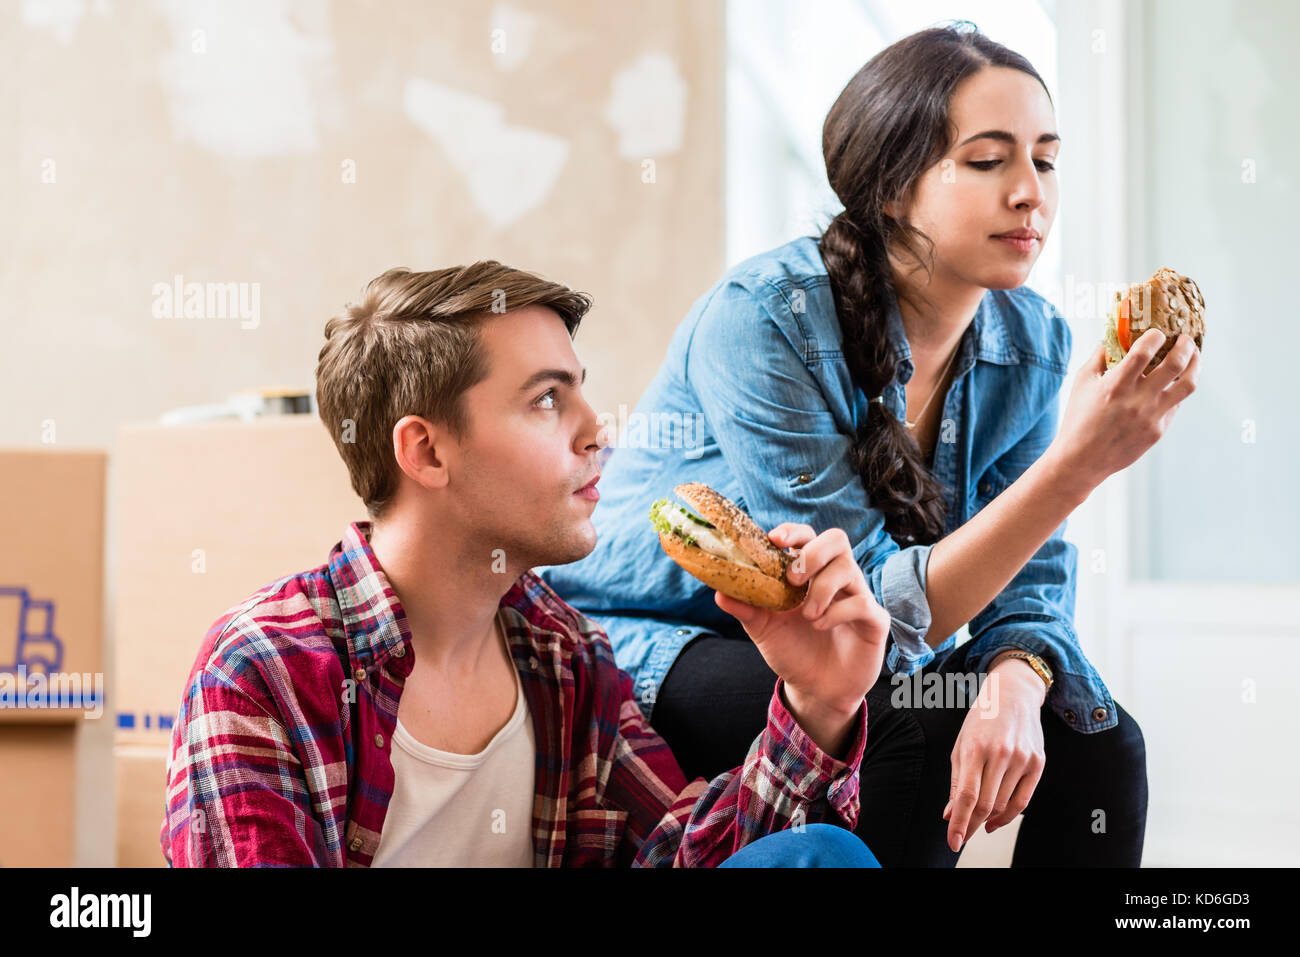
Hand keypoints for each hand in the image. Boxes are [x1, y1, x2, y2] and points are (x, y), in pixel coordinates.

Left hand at [713, 523, 890, 719]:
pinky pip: (862, 602)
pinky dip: (837, 612)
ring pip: (848, 567)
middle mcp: (835, 578)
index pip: (806, 536)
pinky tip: (821, 626)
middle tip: (793, 579)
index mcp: (809, 573)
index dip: (793, 532)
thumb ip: (745, 608)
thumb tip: (718, 592)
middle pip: (836, 539)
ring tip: (806, 616)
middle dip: (812, 552)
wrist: (816, 690)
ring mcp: (857, 596)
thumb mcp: (763, 630)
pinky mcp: (873, 620)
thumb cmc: (793, 651)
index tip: (774, 540)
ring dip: (821, 589)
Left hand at [942, 660, 1046, 851]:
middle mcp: (1000, 753)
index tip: (953, 842)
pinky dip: (1009, 816)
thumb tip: (950, 814)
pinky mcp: (1038, 762)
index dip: (959, 822)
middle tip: (962, 835)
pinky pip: (1024, 800)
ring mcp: (1022, 758)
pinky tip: (996, 822)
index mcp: (975, 748)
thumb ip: (957, 782)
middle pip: (986, 804)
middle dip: (972, 825)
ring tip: (978, 825)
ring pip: (1004, 804)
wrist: (1013, 694)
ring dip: (989, 821)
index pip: (967, 796)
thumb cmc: (981, 721)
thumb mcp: (961, 745)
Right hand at [1051, 328, 1199, 489]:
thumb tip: (1112, 338)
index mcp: (1116, 385)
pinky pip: (1176, 405)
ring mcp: (1152, 416)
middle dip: (1185, 345)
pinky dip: (1177, 390)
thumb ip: (1098, 358)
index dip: (1155, 336)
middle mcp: (1138, 399)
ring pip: (1188, 385)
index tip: (1157, 332)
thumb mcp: (1082, 384)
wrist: (1082, 459)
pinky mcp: (1158, 430)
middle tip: (1184, 338)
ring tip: (1193, 356)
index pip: (1144, 351)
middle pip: (1176, 364)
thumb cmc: (1078, 419)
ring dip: (1195, 365)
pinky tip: (1174, 384)